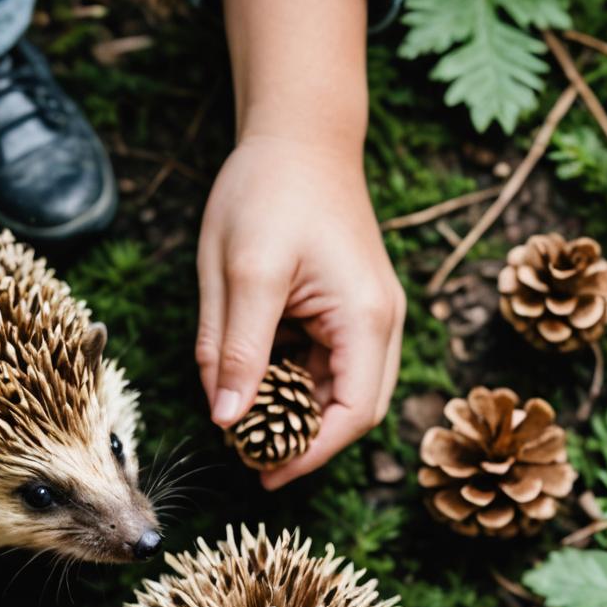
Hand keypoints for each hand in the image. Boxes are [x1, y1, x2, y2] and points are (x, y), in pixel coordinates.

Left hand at [197, 134, 404, 488]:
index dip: (310, 455)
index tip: (263, 474)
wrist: (298, 132)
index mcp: (366, 320)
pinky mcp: (348, 310)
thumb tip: (225, 420)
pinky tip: (253, 381)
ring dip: (295, 414)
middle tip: (252, 462)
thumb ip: (233, 349)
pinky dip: (292, 384)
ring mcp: (368, 317)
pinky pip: (326, 366)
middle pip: (354, 412)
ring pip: (338, 392)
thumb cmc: (270, 189)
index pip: (353, 416)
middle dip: (305, 443)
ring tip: (243, 421)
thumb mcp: (242, 271)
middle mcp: (381, 324)